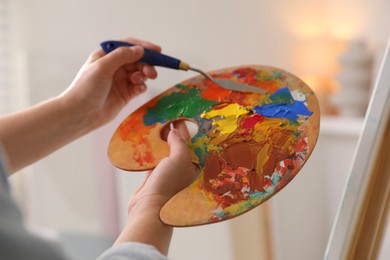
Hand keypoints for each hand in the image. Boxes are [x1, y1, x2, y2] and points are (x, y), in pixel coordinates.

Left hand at [60, 37, 160, 130]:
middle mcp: (114, 66)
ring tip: (142, 79)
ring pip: (140, 73)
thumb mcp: (102, 67)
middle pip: (137, 60)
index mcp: (106, 56)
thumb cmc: (86, 88)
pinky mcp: (125, 94)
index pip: (128, 46)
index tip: (157, 50)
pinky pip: (138, 86)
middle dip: (146, 63)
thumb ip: (121, 56)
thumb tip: (140, 50)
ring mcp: (120, 80)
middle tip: (151, 71)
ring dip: (144, 74)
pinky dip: (141, 86)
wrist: (80, 114)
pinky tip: (138, 89)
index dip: (143, 47)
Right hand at [114, 123, 198, 253]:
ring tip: (158, 123)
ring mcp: (169, 172)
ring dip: (162, 138)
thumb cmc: (169, 185)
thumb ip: (179, 143)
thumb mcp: (179, 159)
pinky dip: (152, 148)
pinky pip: (154, 158)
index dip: (189, 129)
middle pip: (180, 145)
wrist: (149, 208)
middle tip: (170, 115)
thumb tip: (175, 130)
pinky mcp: (155, 175)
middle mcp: (184, 168)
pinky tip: (149, 137)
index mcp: (195, 166)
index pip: (194, 143)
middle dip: (175, 132)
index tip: (184, 115)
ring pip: (166, 150)